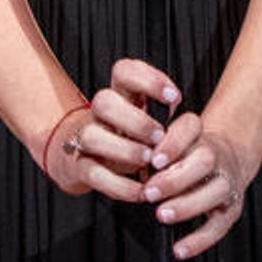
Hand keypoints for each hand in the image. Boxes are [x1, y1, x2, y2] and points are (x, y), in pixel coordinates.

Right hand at [46, 59, 180, 201]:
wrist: (91, 160)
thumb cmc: (132, 137)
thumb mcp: (148, 118)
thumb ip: (162, 112)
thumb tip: (179, 110)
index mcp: (120, 95)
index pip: (124, 71)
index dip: (149, 80)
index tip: (175, 98)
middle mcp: (100, 114)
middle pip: (103, 101)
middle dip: (135, 120)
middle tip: (159, 137)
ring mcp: (88, 139)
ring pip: (91, 135)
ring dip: (124, 149)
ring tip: (148, 161)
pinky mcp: (82, 167)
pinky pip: (93, 173)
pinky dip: (118, 185)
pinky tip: (140, 191)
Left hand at [140, 118, 247, 259]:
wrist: (225, 159)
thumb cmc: (186, 154)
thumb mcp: (168, 143)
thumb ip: (152, 149)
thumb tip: (132, 160)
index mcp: (197, 134)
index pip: (189, 128)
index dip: (173, 143)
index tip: (154, 159)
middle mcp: (216, 155)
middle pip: (205, 160)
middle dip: (175, 179)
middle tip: (150, 192)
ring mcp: (226, 182)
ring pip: (216, 191)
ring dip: (187, 205)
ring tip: (162, 215)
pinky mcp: (231, 209)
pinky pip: (218, 226)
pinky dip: (199, 240)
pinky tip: (179, 248)